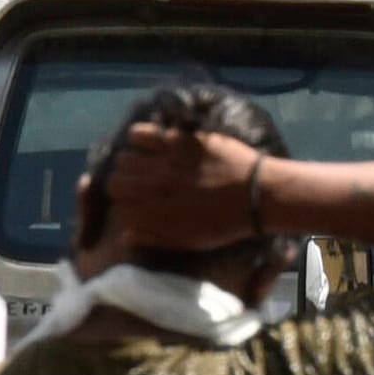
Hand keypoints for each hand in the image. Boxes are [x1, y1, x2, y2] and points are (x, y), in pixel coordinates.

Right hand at [102, 124, 263, 250]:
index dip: (124, 206)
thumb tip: (125, 235)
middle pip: (115, 182)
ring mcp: (164, 163)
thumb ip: (156, 237)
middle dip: (123, 184)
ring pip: (124, 159)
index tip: (133, 204)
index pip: (118, 208)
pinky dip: (139, 136)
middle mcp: (153, 189)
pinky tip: (152, 142)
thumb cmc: (227, 222)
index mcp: (156, 215)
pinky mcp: (176, 141)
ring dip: (131, 161)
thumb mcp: (192, 240)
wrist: (258, 195)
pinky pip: (141, 134)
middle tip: (137, 182)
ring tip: (145, 163)